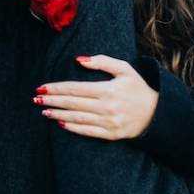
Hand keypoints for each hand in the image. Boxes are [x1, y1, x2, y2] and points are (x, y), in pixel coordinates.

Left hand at [33, 55, 158, 139]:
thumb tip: (79, 59)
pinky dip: (72, 128)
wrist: (157, 113)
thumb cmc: (138, 88)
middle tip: (36, 99)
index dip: (57, 88)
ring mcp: (108, 122)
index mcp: (108, 89)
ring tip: (43, 110)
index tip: (42, 86)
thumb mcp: (124, 69)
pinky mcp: (111, 134)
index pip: (76, 88)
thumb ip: (102, 62)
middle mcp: (107, 107)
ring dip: (58, 114)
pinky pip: (87, 131)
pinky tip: (60, 123)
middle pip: (73, 103)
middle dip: (52, 100)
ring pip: (77, 118)